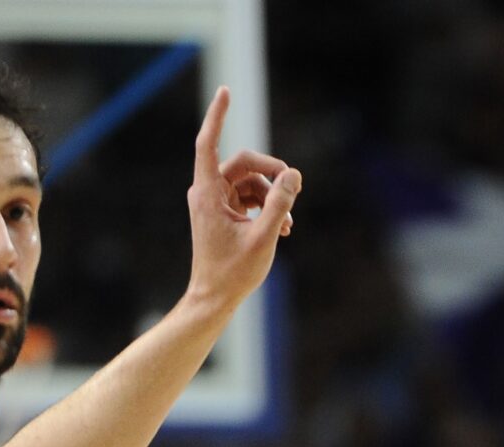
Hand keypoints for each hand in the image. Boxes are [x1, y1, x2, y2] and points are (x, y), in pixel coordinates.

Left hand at [184, 87, 300, 312]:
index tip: (227, 92)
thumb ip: (280, 204)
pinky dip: (267, 207)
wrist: (214, 298)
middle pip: (243, 163)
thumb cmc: (233, 272)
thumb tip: (294, 175)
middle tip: (296, 188)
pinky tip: (283, 227)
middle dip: (271, 172)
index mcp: (208, 193)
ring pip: (250, 181)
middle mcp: (207, 192)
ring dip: (273, 196)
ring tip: (290, 222)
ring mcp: (215, 202)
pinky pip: (248, 197)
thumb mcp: (264, 238)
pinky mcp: (223, 212)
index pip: (209, 143)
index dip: (218, 116)